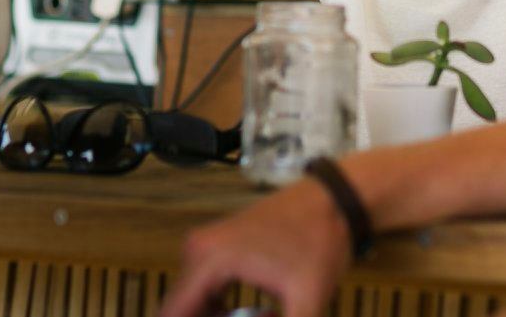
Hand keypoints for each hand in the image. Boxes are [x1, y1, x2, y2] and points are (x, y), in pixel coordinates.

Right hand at [159, 178, 352, 316]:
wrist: (333, 200)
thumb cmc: (320, 242)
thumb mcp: (307, 301)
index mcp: (209, 260)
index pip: (172, 315)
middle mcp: (197, 250)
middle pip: (179, 311)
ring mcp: (205, 247)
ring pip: (192, 304)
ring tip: (263, 315)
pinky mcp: (217, 249)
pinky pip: (205, 292)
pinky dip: (218, 312)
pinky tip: (250, 316)